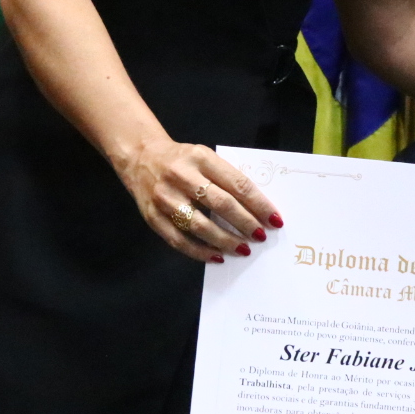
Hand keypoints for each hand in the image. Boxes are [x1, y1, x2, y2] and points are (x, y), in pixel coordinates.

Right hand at [110, 139, 281, 263]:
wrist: (140, 157)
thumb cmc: (182, 160)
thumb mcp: (205, 157)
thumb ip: (226, 178)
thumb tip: (256, 209)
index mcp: (201, 158)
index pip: (237, 184)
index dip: (259, 204)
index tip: (274, 219)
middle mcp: (182, 176)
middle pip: (221, 204)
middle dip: (245, 223)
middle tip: (261, 236)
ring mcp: (165, 197)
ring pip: (200, 225)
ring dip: (225, 241)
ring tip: (243, 249)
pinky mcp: (153, 217)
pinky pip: (179, 240)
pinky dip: (200, 251)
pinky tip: (217, 256)